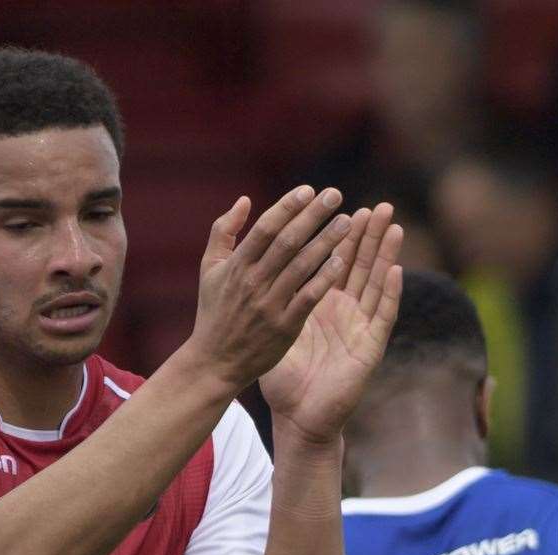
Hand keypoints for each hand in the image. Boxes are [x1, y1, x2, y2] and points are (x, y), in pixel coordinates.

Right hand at [188, 185, 355, 392]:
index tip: (309, 190)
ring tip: (347, 222)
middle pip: (287, 242)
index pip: (265, 228)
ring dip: (327, 241)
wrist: (215, 361)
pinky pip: (308, 297)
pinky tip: (342, 261)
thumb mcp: (209, 269)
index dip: (287, 207)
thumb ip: (224, 231)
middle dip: (312, 216)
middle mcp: (253, 282)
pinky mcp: (284, 326)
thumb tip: (244, 200)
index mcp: (236, 266)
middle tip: (335, 195)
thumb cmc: (215, 311)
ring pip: (302, 266)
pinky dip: (324, 278)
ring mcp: (269, 305)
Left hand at [260, 202, 403, 442]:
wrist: (298, 417)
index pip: (331, 262)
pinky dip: (390, 293)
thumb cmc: (284, 379)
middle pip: (359, 266)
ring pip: (376, 284)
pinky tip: (396, 271)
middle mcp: (344, 312)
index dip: (337, 236)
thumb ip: (270, 299)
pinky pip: (382, 317)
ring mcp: (359, 328)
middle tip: (376, 206)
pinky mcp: (369, 348)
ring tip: (391, 225)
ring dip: (385, 255)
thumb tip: (255, 271)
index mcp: (319, 305)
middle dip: (368, 236)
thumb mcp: (274, 331)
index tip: (337, 207)